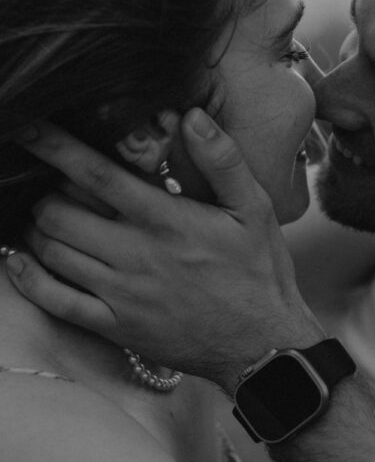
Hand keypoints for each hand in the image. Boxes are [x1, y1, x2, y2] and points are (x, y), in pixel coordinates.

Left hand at [7, 111, 323, 390]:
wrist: (264, 345)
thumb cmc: (260, 273)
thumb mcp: (255, 210)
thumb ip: (223, 160)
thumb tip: (193, 115)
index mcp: (166, 221)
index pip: (97, 175)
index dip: (56, 147)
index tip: (29, 128)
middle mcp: (136, 256)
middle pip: (58, 213)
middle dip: (45, 192)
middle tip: (53, 187)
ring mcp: (122, 294)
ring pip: (52, 252)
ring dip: (37, 229)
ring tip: (45, 218)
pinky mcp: (116, 327)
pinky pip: (55, 302)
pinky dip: (28, 279)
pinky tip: (19, 262)